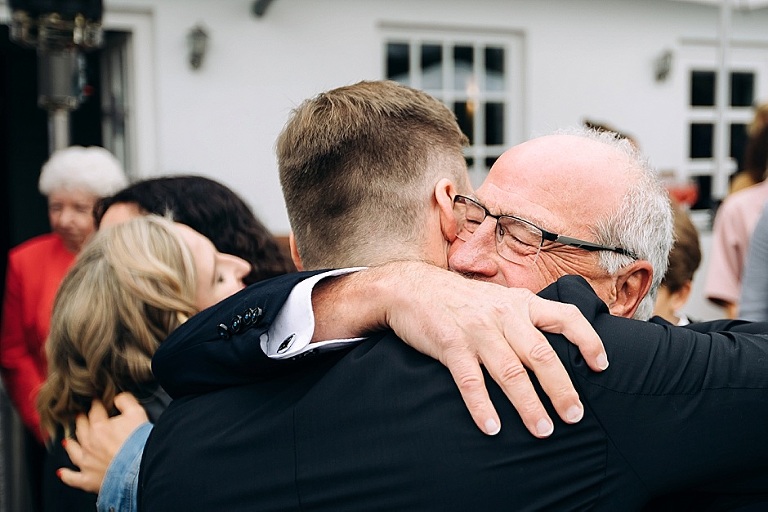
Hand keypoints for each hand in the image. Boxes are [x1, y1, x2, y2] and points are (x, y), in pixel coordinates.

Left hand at [58, 393, 148, 492]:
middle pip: (81, 428)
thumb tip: (117, 398)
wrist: (141, 468)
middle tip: (82, 416)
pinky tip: (61, 472)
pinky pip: (72, 478)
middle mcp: (89, 444)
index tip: (97, 401)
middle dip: (81, 420)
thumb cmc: (140, 442)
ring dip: (70, 444)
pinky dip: (66, 475)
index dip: (96, 403)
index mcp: (99, 426)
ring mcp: (87, 462)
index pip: (94, 410)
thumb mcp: (137, 413)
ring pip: (73, 451)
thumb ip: (125, 401)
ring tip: (68, 440)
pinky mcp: (88, 480)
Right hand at [312, 262, 606, 437]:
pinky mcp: (450, 343)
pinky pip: (470, 380)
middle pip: (540, 354)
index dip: (588, 340)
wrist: (411, 288)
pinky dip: (482, 406)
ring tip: (542, 431)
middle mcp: (502, 314)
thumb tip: (555, 349)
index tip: (601, 367)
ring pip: (509, 371)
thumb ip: (524, 318)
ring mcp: (476, 329)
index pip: (565, 318)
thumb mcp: (499, 299)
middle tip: (574, 417)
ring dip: (528, 404)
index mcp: (520, 302)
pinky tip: (492, 428)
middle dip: (561, 388)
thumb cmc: (461, 300)